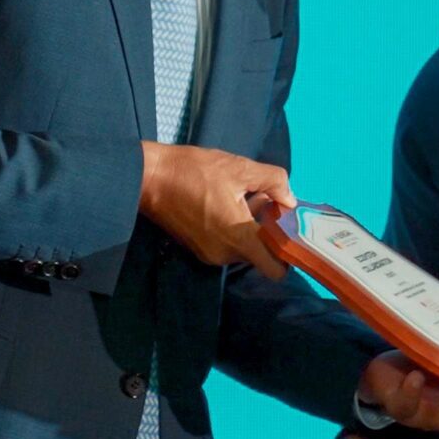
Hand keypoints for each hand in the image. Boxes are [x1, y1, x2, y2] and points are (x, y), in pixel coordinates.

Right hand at [139, 142, 293, 277]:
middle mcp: (225, 254)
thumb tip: (289, 200)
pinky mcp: (197, 249)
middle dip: (267, 231)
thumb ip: (275, 182)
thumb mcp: (240, 167)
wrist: (149, 177)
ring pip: (244, 248)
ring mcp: (209, 254)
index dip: (288, 254)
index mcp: (239, 238)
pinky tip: (224, 202)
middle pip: (261, 254)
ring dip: (249, 227)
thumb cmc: (195, 171)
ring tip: (240, 195)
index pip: (276, 270)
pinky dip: (233, 229)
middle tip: (262, 199)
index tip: (288, 230)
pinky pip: (227, 245)